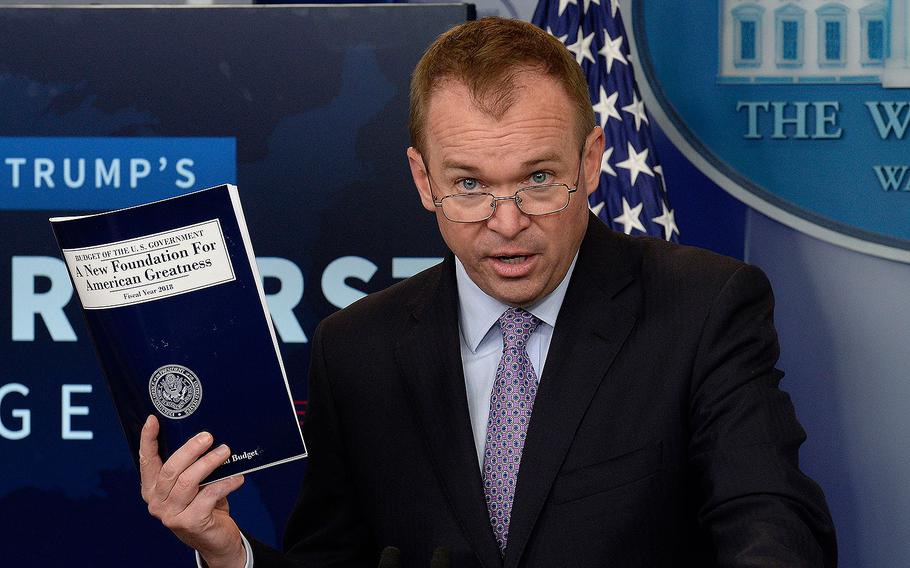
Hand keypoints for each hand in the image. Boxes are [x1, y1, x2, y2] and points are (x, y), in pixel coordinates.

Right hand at [139, 415, 246, 567]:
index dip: (148, 440)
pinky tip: (237, 478)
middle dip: (190, 450)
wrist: (214, 539)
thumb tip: (204, 436)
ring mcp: (171, 515)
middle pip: (170, 470)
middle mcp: (156, 502)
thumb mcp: (192, 484)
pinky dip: (225, 484)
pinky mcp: (191, 523)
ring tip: (225, 451)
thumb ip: (189, 466)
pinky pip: (209, 496)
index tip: (153, 420)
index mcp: (152, 489)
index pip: (146, 461)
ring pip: (188, 481)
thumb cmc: (202, 505)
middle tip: (208, 436)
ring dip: (209, 463)